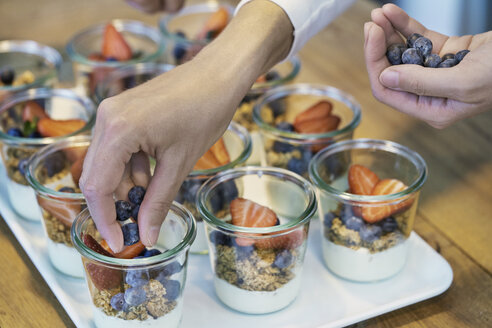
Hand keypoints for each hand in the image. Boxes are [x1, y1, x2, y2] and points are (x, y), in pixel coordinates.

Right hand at [80, 0, 292, 251]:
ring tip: (154, 195)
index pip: (97, 187)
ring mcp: (112, 112)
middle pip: (98, 177)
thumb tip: (146, 236)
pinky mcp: (123, 112)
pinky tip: (154, 174)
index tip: (121, 244)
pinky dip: (133, 168)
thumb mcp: (180, 164)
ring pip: (108, 164)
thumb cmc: (205, 113)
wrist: (219, 75)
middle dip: (117, 204)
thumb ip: (158, 202)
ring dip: (127, 186)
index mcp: (117, 130)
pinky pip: (119, 150)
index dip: (107, 220)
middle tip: (139, 225)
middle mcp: (106, 119)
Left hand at [364, 4, 491, 127]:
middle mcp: (430, 93)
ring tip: (379, 15)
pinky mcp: (445, 52)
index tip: (371, 38)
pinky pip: (419, 38)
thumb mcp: (464, 82)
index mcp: (432, 109)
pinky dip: (405, 25)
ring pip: (403, 52)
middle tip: (372, 24)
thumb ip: (423, 83)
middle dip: (378, 46)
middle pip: (392, 70)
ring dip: (389, 33)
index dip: (375, 64)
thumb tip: (388, 78)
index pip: (389, 91)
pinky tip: (392, 13)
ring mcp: (436, 71)